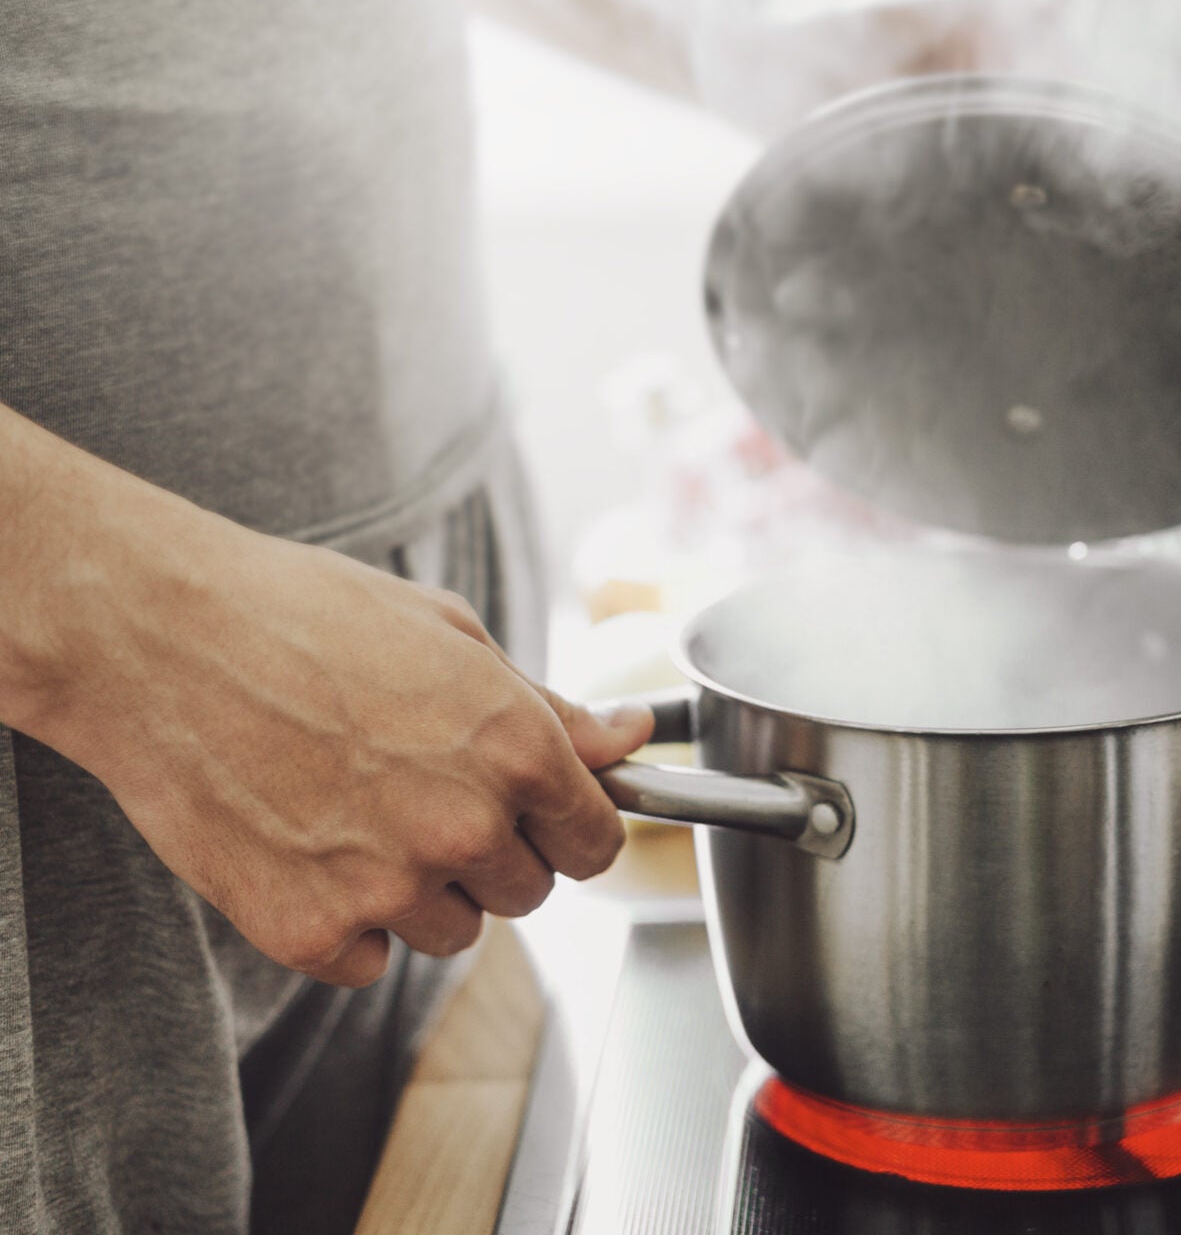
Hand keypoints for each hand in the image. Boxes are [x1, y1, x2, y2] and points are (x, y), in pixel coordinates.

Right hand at [1, 423, 646, 986]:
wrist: (153, 638)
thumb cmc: (300, 616)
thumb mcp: (449, 635)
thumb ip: (550, 707)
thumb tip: (631, 739)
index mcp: (516, 748)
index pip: (597, 843)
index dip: (571, 828)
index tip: (542, 817)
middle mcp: (465, 826)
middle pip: (529, 893)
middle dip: (494, 854)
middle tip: (421, 792)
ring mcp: (387, 886)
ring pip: (453, 932)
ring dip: (422, 891)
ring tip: (355, 810)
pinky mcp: (308, 931)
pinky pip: (369, 962)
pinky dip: (346, 923)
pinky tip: (307, 847)